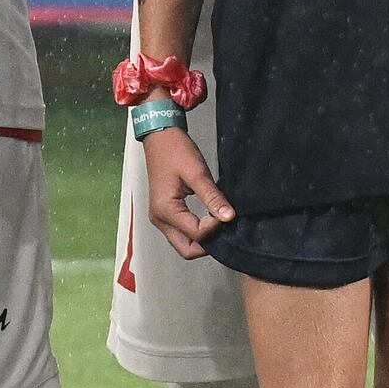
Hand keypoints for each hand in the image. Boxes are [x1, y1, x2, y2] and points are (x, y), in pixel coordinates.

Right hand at [141, 125, 231, 258]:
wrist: (160, 138)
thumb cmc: (175, 152)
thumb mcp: (197, 173)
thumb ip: (213, 198)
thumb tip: (229, 218)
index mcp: (165, 210)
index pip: (196, 234)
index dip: (215, 227)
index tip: (226, 212)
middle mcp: (159, 219)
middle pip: (186, 249)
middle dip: (207, 245)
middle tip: (223, 228)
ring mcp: (160, 218)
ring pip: (183, 243)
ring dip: (202, 239)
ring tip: (217, 222)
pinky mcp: (164, 213)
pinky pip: (181, 233)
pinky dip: (196, 232)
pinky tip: (208, 219)